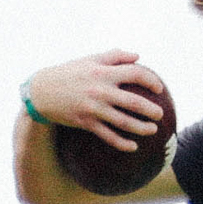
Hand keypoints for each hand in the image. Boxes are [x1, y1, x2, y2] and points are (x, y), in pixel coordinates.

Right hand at [27, 52, 170, 149]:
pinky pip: (108, 136)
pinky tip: (133, 147)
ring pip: (124, 122)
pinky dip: (122, 143)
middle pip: (134, 102)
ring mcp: (93, 109)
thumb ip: (114, 56)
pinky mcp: (86, 123)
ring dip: (142, 128)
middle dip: (151, 110)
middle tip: (161, 114)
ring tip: (153, 130)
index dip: (151, 80)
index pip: (135, 73)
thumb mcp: (89, 59)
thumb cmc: (69, 73)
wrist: (41, 92)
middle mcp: (100, 91)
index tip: (158, 88)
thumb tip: (138, 56)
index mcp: (103, 72)